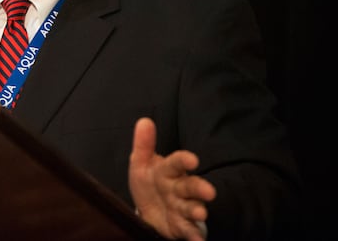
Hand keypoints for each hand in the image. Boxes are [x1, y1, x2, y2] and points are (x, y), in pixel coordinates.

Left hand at [129, 117, 216, 240]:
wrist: (150, 208)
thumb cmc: (149, 181)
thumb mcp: (140, 163)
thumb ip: (143, 144)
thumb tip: (144, 121)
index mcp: (168, 171)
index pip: (177, 162)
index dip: (184, 160)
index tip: (192, 160)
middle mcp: (178, 188)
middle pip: (190, 186)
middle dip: (199, 188)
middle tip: (209, 192)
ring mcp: (181, 207)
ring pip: (191, 207)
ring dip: (197, 210)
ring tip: (201, 212)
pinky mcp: (181, 225)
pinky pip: (188, 230)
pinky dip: (194, 235)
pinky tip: (198, 240)